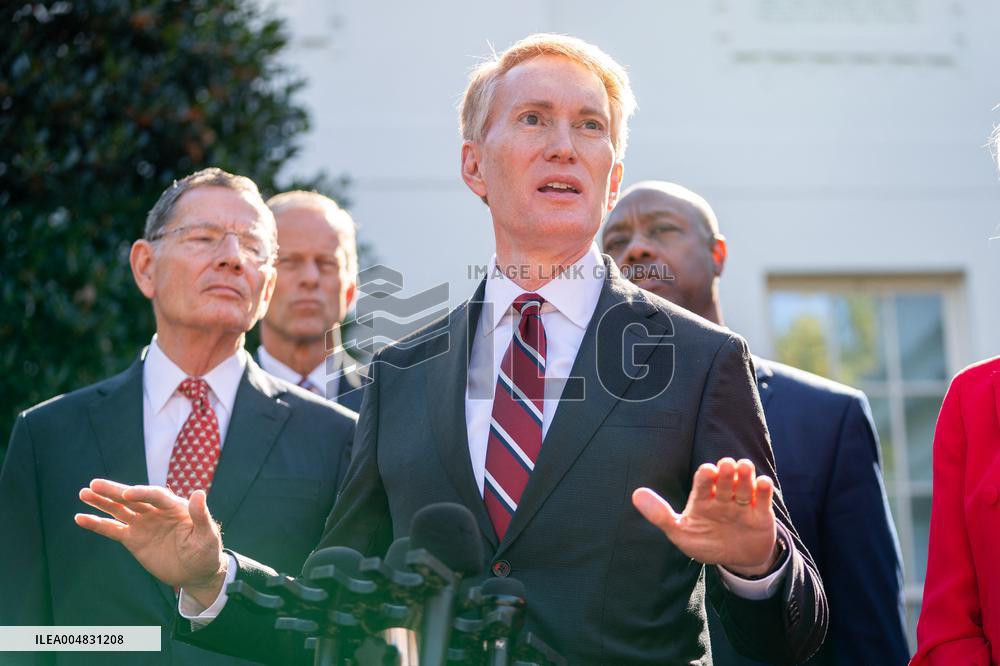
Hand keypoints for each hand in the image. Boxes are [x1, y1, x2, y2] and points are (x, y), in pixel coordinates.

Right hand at [75, 479, 226, 604]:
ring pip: (120, 510)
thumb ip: (201, 515)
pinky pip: (112, 529)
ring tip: (84, 493)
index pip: (156, 496)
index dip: (142, 493)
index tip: (127, 494)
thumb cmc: (206, 551)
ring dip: (102, 502)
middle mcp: (156, 512)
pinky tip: (80, 517)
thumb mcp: (207, 534)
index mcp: (175, 507)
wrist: (197, 572)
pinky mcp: (133, 539)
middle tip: (94, 484)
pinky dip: (97, 524)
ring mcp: (143, 524)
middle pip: (133, 499)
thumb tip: (199, 493)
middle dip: (115, 491)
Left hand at [633, 457, 777, 576]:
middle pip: (725, 481)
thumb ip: (660, 515)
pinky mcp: (760, 513)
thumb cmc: (705, 543)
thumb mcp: (680, 533)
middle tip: (725, 466)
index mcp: (702, 499)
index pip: (703, 483)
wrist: (736, 560)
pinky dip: (763, 489)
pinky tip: (762, 483)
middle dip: (725, 472)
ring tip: (744, 467)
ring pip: (744, 485)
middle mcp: (722, 498)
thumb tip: (635, 494)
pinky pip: (763, 498)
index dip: (705, 476)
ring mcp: (742, 504)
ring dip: (744, 476)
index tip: (707, 471)